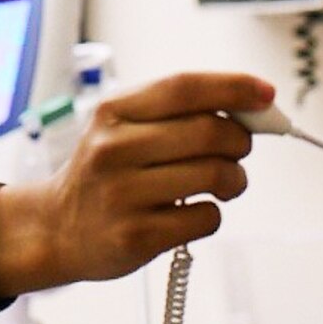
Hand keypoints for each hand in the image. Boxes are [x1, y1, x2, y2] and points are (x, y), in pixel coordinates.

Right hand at [0, 72, 275, 298]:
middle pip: (209, 131)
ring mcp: (122, 194)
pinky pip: (205, 217)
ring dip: (235, 179)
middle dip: (240, 141)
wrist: (57, 229)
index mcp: (113, 113)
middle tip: (238, 151)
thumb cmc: (105, 175)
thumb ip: (176, 114)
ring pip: (214, 174)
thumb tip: (251, 107)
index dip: (234, 87)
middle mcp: (113, 149)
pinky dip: (213, 213)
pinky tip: (193, 213)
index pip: (184, 88)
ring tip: (224, 183)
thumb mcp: (123, 129)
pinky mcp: (136, 236)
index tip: (265, 94)